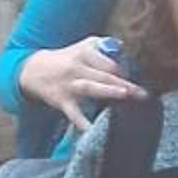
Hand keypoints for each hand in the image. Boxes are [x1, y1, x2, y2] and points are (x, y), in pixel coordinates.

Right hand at [16, 36, 138, 135]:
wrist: (34, 70)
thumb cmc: (67, 59)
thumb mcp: (82, 46)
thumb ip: (103, 46)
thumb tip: (123, 47)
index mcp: (84, 53)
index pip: (109, 62)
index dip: (123, 71)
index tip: (133, 81)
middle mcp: (77, 68)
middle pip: (104, 75)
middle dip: (124, 84)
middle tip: (142, 93)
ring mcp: (69, 85)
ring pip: (90, 87)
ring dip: (108, 91)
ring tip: (124, 95)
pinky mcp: (62, 101)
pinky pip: (74, 114)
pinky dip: (83, 123)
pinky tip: (93, 130)